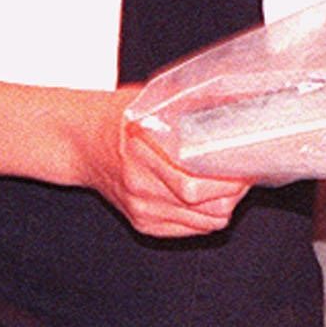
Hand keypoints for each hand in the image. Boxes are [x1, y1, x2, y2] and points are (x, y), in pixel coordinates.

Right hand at [85, 95, 249, 237]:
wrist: (80, 142)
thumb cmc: (117, 118)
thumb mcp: (152, 100)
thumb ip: (192, 103)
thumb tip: (236, 96)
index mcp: (142, 153)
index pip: (194, 186)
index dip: (229, 182)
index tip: (245, 166)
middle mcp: (140, 186)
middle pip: (205, 208)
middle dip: (234, 194)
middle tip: (243, 174)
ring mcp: (140, 209)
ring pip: (203, 224)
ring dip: (225, 206)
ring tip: (229, 184)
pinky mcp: (143, 223)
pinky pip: (190, 230)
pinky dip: (207, 216)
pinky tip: (208, 197)